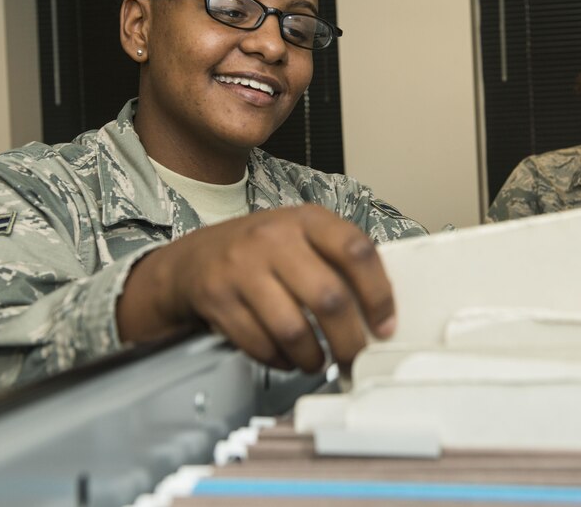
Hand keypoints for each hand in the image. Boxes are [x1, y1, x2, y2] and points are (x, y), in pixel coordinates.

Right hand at [117, 204, 394, 372]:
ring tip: (319, 360)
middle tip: (355, 357)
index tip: (386, 325)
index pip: (356, 251)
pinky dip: (281, 360)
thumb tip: (383, 310)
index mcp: (306, 220)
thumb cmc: (261, 251)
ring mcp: (242, 268)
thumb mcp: (302, 237)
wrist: (194, 258)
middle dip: (349, 340)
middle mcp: (274, 238)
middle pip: (328, 298)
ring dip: (313, 357)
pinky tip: (287, 356)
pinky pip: (261, 344)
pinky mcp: (218, 299)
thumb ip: (339, 262)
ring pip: (294, 330)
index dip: (379, 293)